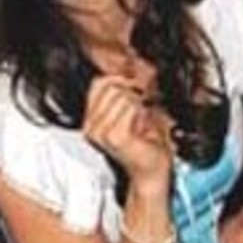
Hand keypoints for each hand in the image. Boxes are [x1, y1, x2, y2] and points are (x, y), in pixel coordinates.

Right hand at [82, 73, 172, 188]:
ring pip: (121, 95)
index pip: (97, 83)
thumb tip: (123, 72)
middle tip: (138, 115)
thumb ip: (122, 92)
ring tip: (139, 124)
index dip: (118, 80)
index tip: (133, 89)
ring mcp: (100, 133)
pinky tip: (141, 129)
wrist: (152, 170)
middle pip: (109, 86)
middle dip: (130, 95)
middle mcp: (91, 128)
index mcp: (90, 121)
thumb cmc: (145, 144)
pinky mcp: (114, 136)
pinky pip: (130, 107)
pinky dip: (141, 114)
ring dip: (137, 107)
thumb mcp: (130, 111)